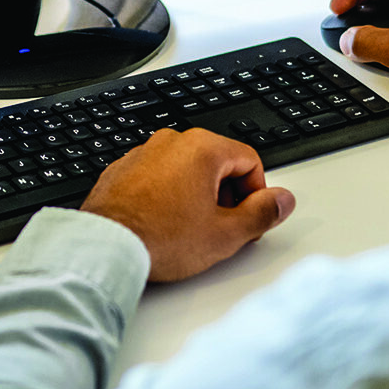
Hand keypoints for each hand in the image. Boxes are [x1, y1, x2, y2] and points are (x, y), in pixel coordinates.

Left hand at [81, 128, 295, 281]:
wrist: (105, 247)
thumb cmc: (160, 239)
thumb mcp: (225, 234)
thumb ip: (262, 213)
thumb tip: (283, 201)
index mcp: (202, 148)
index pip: (250, 161)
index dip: (257, 194)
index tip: (250, 218)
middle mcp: (172, 142)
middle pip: (219, 163)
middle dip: (228, 195)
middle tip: (224, 229)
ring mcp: (144, 153)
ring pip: (187, 170)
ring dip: (198, 196)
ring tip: (191, 231)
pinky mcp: (123, 169)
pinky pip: (159, 177)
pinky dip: (168, 196)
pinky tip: (164, 225)